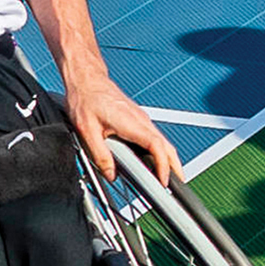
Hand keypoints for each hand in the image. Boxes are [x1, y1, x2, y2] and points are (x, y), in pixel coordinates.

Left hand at [65, 67, 180, 190]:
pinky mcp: (137, 119)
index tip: (163, 182)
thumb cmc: (86, 100)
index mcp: (131, 123)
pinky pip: (154, 137)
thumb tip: (111, 174)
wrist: (87, 80)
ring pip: (162, 141)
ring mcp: (141, 119)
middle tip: (178, 185)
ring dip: (168, 159)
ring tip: (168, 178)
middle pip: (166, 146)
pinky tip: (155, 161)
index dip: (162, 166)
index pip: (156, 146)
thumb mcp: (87, 131)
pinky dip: (160, 151)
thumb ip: (100, 155)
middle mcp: (141, 121)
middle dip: (175, 166)